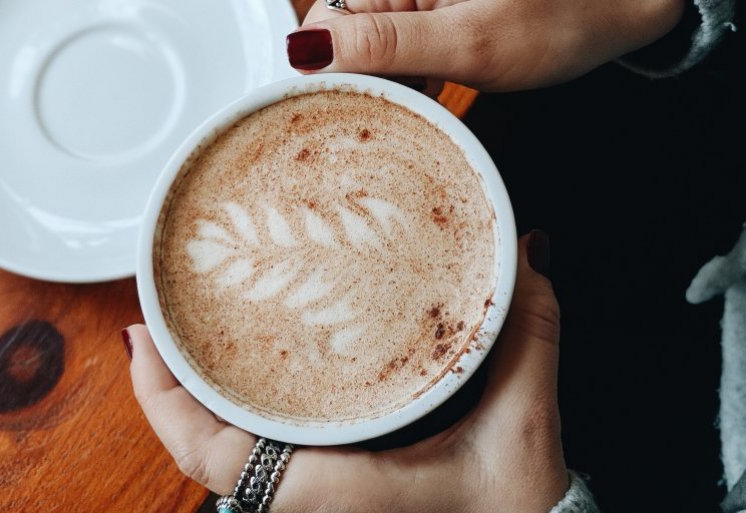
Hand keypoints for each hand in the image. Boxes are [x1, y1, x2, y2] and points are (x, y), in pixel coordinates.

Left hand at [126, 231, 568, 512]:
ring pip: (225, 454)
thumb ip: (528, 329)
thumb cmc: (511, 499)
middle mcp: (307, 494)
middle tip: (154, 323)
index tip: (140, 338)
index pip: (215, 457)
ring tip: (183, 339)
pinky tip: (240, 374)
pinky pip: (257, 453)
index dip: (163, 400)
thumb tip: (527, 249)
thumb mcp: (521, 412)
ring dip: (195, 400)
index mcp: (329, 486)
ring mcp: (313, 493)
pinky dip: (231, 415)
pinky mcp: (329, 483)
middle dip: (167, 387)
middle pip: (201, 448)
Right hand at [288, 0, 684, 90]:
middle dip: (358, 83)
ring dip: (382, 86)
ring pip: (368, 49)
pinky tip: (422, 98)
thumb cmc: (561, 18)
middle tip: (391, 117)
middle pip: (342, 37)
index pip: (324, 22)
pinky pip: (396, 51)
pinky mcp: (432, 15)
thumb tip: (307, 48)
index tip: (347, 114)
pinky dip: (404, 81)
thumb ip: (386, 44)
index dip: (327, 72)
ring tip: (414, 108)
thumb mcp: (470, 41)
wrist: (617, 10)